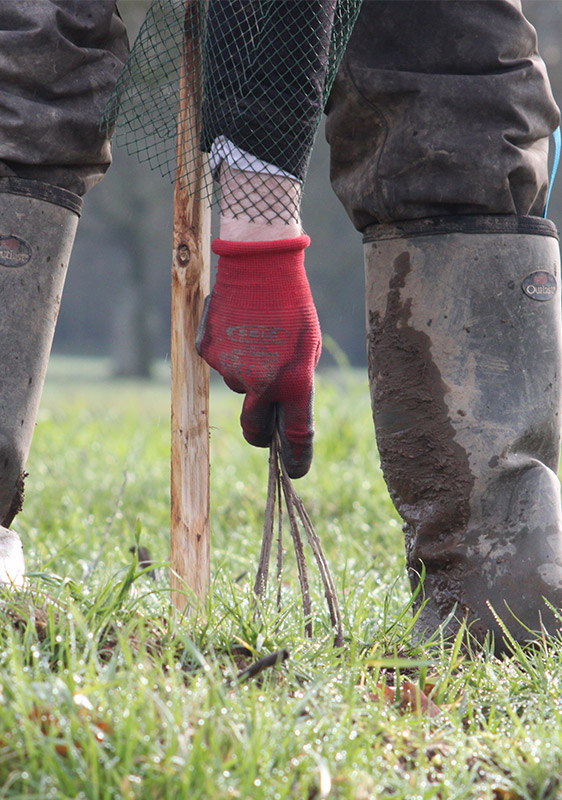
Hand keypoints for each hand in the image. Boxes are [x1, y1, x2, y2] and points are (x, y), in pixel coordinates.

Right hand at [196, 235, 319, 477]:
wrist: (260, 264)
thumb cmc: (292, 306)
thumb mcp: (307, 348)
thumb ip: (296, 385)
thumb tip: (284, 416)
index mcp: (295, 382)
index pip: (296, 435)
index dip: (297, 458)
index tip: (296, 471)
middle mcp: (261, 383)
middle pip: (255, 430)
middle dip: (261, 435)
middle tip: (265, 426)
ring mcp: (231, 369)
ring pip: (238, 388)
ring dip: (247, 374)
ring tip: (257, 337)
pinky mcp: (208, 353)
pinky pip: (220, 365)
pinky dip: (228, 353)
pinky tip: (238, 327)